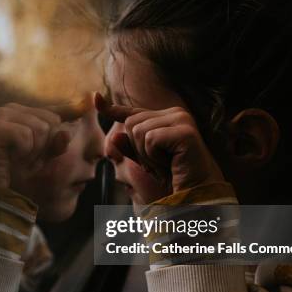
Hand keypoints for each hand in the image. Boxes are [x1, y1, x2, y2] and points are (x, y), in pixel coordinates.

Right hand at [0, 99, 88, 188]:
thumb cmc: (18, 178)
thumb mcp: (47, 154)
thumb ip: (62, 132)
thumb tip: (90, 99)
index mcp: (21, 112)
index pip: (55, 117)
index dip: (51, 144)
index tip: (32, 158)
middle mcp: (8, 110)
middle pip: (50, 122)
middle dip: (43, 148)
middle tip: (23, 162)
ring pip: (40, 128)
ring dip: (33, 153)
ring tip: (16, 162)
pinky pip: (25, 136)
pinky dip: (23, 153)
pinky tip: (9, 161)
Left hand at [96, 92, 223, 192]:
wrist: (196, 193)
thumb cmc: (173, 177)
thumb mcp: (145, 161)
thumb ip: (130, 148)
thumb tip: (114, 135)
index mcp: (166, 117)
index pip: (133, 112)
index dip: (112, 108)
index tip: (95, 98)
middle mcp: (175, 113)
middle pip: (131, 123)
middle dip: (138, 149)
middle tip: (160, 163)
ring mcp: (181, 120)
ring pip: (138, 131)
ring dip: (146, 155)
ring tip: (167, 163)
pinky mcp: (184, 131)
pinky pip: (150, 140)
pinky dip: (154, 157)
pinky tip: (171, 163)